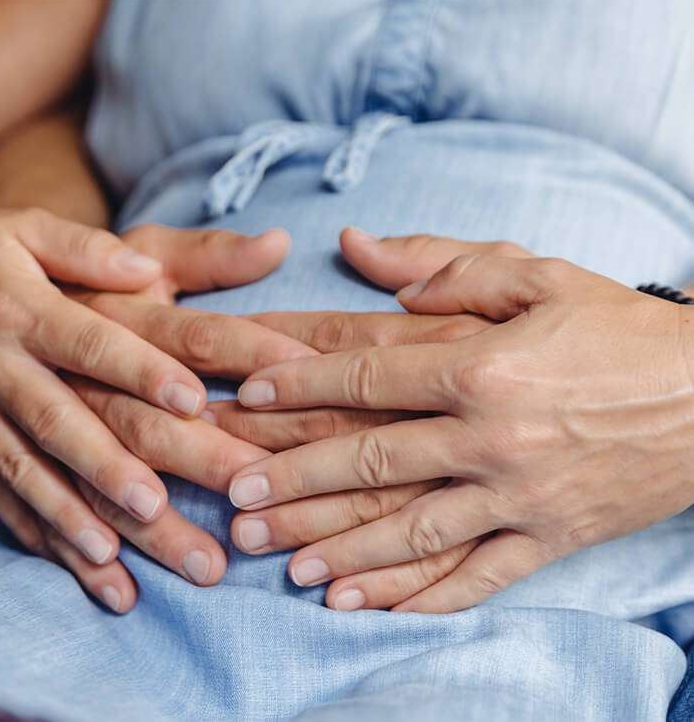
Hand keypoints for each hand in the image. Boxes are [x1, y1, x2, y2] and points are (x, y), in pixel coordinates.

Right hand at [0, 210, 306, 610]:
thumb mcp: (27, 231)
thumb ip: (88, 248)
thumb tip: (145, 266)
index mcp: (27, 310)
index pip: (91, 343)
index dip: (140, 370)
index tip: (192, 400)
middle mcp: (2, 368)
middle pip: (69, 424)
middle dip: (118, 469)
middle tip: (171, 510)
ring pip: (36, 473)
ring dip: (80, 519)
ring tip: (128, 561)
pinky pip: (5, 496)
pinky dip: (46, 536)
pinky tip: (92, 572)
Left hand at [228, 249, 693, 612]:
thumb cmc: (619, 328)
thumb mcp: (539, 274)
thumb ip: (446, 264)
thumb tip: (361, 247)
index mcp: (483, 366)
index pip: (367, 375)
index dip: (299, 384)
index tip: (248, 395)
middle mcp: (492, 438)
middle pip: (371, 460)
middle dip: (295, 478)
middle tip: (234, 494)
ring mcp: (520, 498)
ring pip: (411, 531)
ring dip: (338, 549)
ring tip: (278, 562)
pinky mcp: (549, 539)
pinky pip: (473, 577)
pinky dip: (415, 596)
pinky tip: (361, 606)